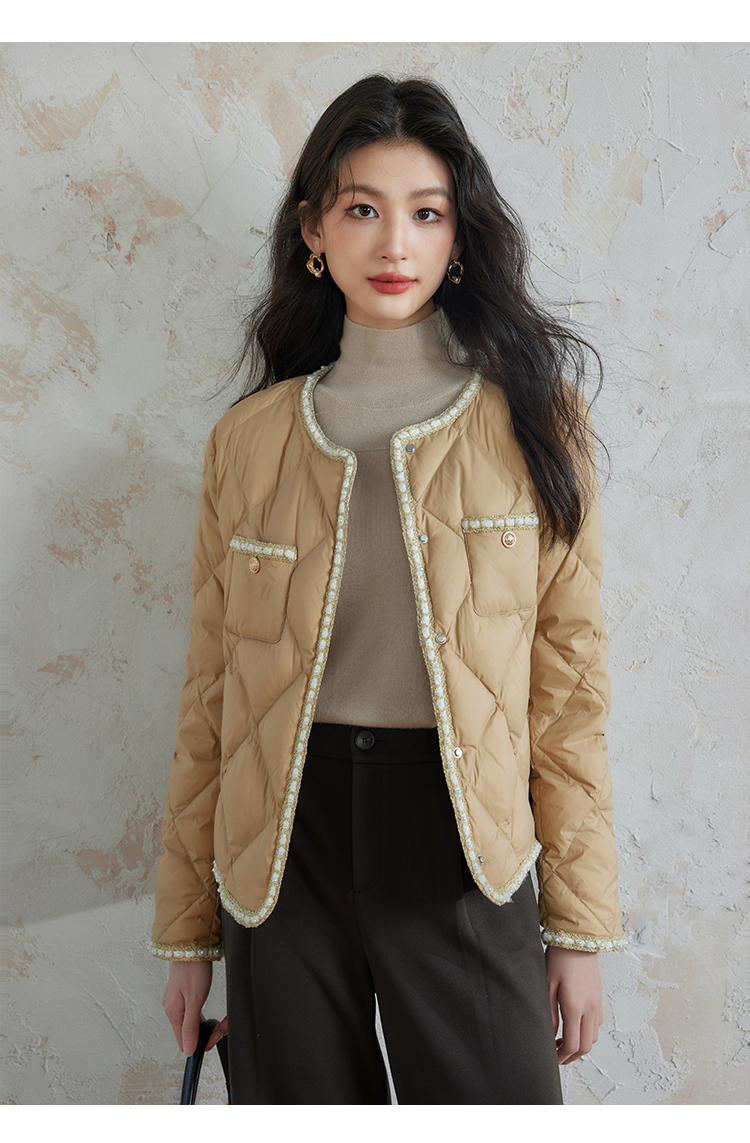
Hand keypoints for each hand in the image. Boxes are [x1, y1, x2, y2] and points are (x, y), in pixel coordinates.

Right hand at [161, 960, 227, 1054]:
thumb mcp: (195, 1000)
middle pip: (189, 1035)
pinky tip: (211, 1017)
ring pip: (193, 1026)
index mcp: (173, 1013)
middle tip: (223, 1026)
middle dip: (208, 1034)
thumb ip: (191, 1026)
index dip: (201, 1044)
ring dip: (208, 1027)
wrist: (192, 946)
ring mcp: (177, 1004)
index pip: (185, 1043)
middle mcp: (173, 1010)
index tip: (216, 1035)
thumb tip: (188, 1050)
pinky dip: (203, 1019)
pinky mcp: (183, 997)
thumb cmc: (194, 969)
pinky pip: (193, 1016)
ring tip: (221, 1022)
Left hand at [545, 945, 602, 1064]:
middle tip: (557, 1055)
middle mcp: (590, 1008)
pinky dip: (587, 1032)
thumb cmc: (559, 958)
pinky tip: (574, 1024)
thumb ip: (550, 1013)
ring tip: (563, 1039)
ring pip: (594, 1037)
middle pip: (586, 1046)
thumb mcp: (547, 985)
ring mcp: (597, 1003)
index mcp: (575, 1007)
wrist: (578, 939)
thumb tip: (551, 1034)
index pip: (572, 1044)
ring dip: (581, 1044)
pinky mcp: (599, 997)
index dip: (562, 1056)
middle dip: (572, 1056)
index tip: (551, 1057)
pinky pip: (597, 1024)